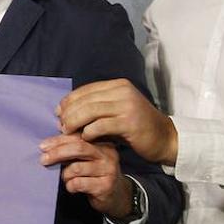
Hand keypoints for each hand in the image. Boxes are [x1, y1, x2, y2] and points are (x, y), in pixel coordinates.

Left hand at [39, 133, 133, 217]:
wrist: (116, 196)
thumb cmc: (95, 173)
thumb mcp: (88, 156)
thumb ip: (74, 144)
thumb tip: (57, 127)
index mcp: (102, 142)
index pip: (77, 136)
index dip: (58, 140)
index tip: (42, 146)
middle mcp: (107, 154)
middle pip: (78, 148)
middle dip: (57, 153)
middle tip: (43, 160)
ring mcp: (108, 170)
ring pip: (76, 168)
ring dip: (65, 174)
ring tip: (65, 178)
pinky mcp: (105, 186)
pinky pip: (79, 184)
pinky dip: (70, 186)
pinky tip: (72, 187)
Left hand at [56, 79, 177, 165]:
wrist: (165, 138)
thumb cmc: (137, 125)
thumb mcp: (118, 110)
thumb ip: (98, 106)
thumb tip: (68, 109)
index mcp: (118, 85)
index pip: (87, 89)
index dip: (70, 100)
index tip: (58, 111)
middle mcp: (123, 92)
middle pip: (86, 99)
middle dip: (69, 112)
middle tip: (60, 124)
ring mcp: (127, 106)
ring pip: (91, 111)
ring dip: (75, 122)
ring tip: (67, 131)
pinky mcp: (129, 123)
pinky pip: (101, 125)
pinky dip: (89, 131)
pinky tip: (85, 137)